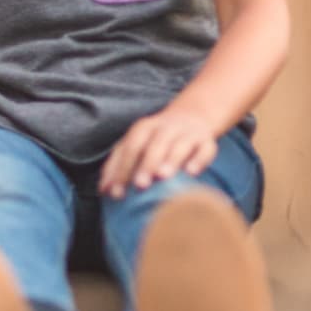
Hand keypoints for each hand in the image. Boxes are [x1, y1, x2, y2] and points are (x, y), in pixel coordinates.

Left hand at [98, 107, 218, 197]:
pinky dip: (198, 160)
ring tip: (163, 177)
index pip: (129, 148)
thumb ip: (118, 165)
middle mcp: (164, 128)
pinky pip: (205, 149)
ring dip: (170, 160)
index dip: (121, 169)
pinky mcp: (206, 141)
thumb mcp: (136, 145)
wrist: (191, 117)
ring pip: (179, 145)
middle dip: (146, 165)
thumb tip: (103, 190)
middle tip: (140, 185)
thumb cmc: (155, 140)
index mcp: (143, 128)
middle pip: (153, 145)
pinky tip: (192, 173)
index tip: (116, 193)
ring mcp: (186, 133)